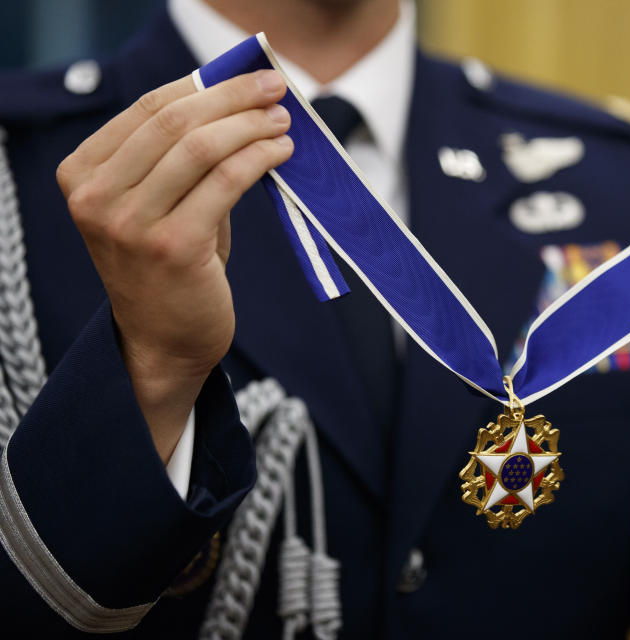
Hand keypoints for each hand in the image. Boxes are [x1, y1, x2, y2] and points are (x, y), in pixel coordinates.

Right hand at [56, 70, 292, 460]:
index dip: (204, 84)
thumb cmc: (168, 267)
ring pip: (202, 146)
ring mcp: (130, 223)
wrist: (165, 341)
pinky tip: (281, 152)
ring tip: (284, 122)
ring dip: (252, 125)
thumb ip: (181, 160)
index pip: (148, 109)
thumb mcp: (157, 206)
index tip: (247, 76)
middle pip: (175, 120)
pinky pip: (226, 181)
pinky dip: (259, 158)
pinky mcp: (173, 247)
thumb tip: (240, 106)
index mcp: (83, 175)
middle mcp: (97, 197)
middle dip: (234, 97)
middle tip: (274, 89)